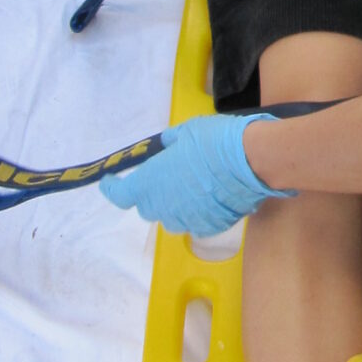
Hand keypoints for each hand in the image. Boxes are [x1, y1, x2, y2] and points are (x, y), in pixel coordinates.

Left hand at [99, 113, 288, 234]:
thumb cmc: (212, 142)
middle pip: (147, 206)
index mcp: (148, 183)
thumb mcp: (186, 133)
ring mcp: (186, 221)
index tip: (111, 182)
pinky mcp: (209, 228)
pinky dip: (198, 211)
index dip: (113, 189)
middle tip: (166, 176)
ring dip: (176, 204)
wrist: (251, 162)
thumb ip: (170, 145)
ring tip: (195, 185)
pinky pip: (196, 221)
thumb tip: (168, 147)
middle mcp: (162, 208)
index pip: (120, 195)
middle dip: (151, 193)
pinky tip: (213, 195)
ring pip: (172, 216)